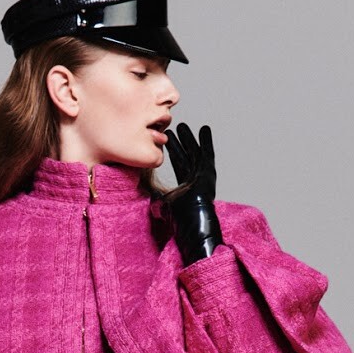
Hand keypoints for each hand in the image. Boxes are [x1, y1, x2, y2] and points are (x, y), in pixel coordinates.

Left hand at [163, 122, 222, 265]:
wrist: (192, 227)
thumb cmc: (179, 221)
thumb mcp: (162, 204)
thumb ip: (155, 195)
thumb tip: (144, 190)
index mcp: (185, 186)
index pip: (179, 163)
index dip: (174, 150)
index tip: (169, 137)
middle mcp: (195, 180)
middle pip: (187, 155)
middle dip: (181, 141)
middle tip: (176, 127)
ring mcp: (202, 177)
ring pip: (195, 152)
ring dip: (189, 138)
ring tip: (183, 125)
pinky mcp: (208, 175)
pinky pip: (207, 154)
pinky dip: (206, 142)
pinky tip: (204, 129)